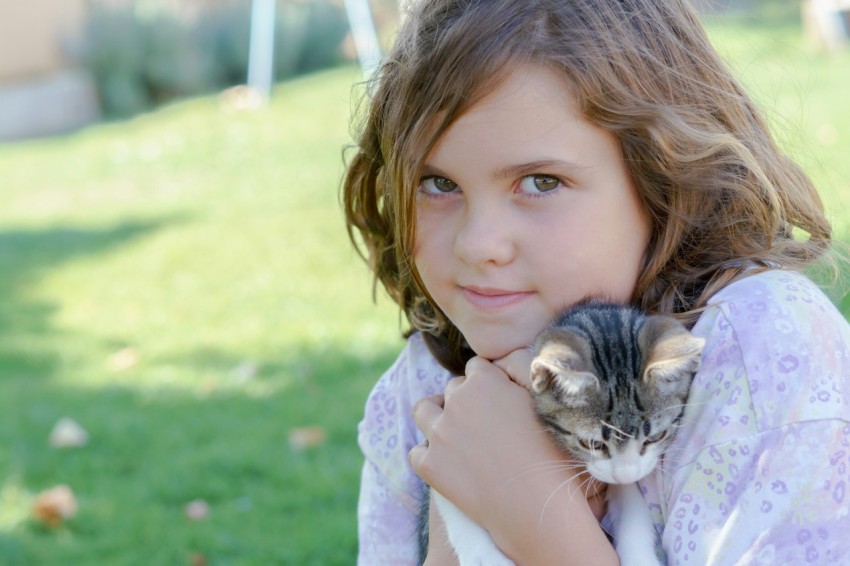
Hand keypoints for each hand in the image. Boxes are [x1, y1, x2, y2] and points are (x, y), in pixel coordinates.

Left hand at [409, 352, 608, 560]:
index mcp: (484, 380)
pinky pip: (416, 450)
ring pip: (424, 410)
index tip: (500, 400)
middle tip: (485, 423)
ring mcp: (438, 434)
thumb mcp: (545, 399)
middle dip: (466, 399)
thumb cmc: (553, 455)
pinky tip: (447, 462)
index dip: (490, 382)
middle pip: (453, 389)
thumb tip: (501, 362)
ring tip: (454, 433)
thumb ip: (522, 369)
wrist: (539, 509)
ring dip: (437, 416)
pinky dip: (429, 454)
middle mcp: (456, 401)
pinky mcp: (429, 465)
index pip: (477, 367)